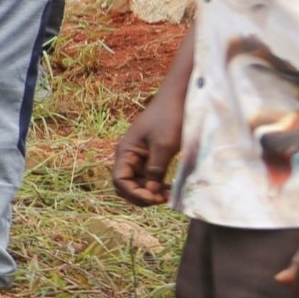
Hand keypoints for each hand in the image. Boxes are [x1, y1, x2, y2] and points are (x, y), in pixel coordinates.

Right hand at [111, 81, 187, 207]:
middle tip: (162, 200)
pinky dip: (154, 184)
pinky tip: (168, 188)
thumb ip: (156, 170)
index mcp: (125, 152)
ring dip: (148, 192)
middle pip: (125, 185)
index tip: (155, 198)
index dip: (135, 193)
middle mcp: (127, 155)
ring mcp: (138, 156)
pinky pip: (146, 176)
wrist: (178, 98)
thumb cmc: (170, 118)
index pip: (120, 181)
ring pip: (136, 182)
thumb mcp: (164, 146)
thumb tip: (151, 192)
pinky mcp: (149, 155)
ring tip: (167, 196)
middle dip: (140, 196)